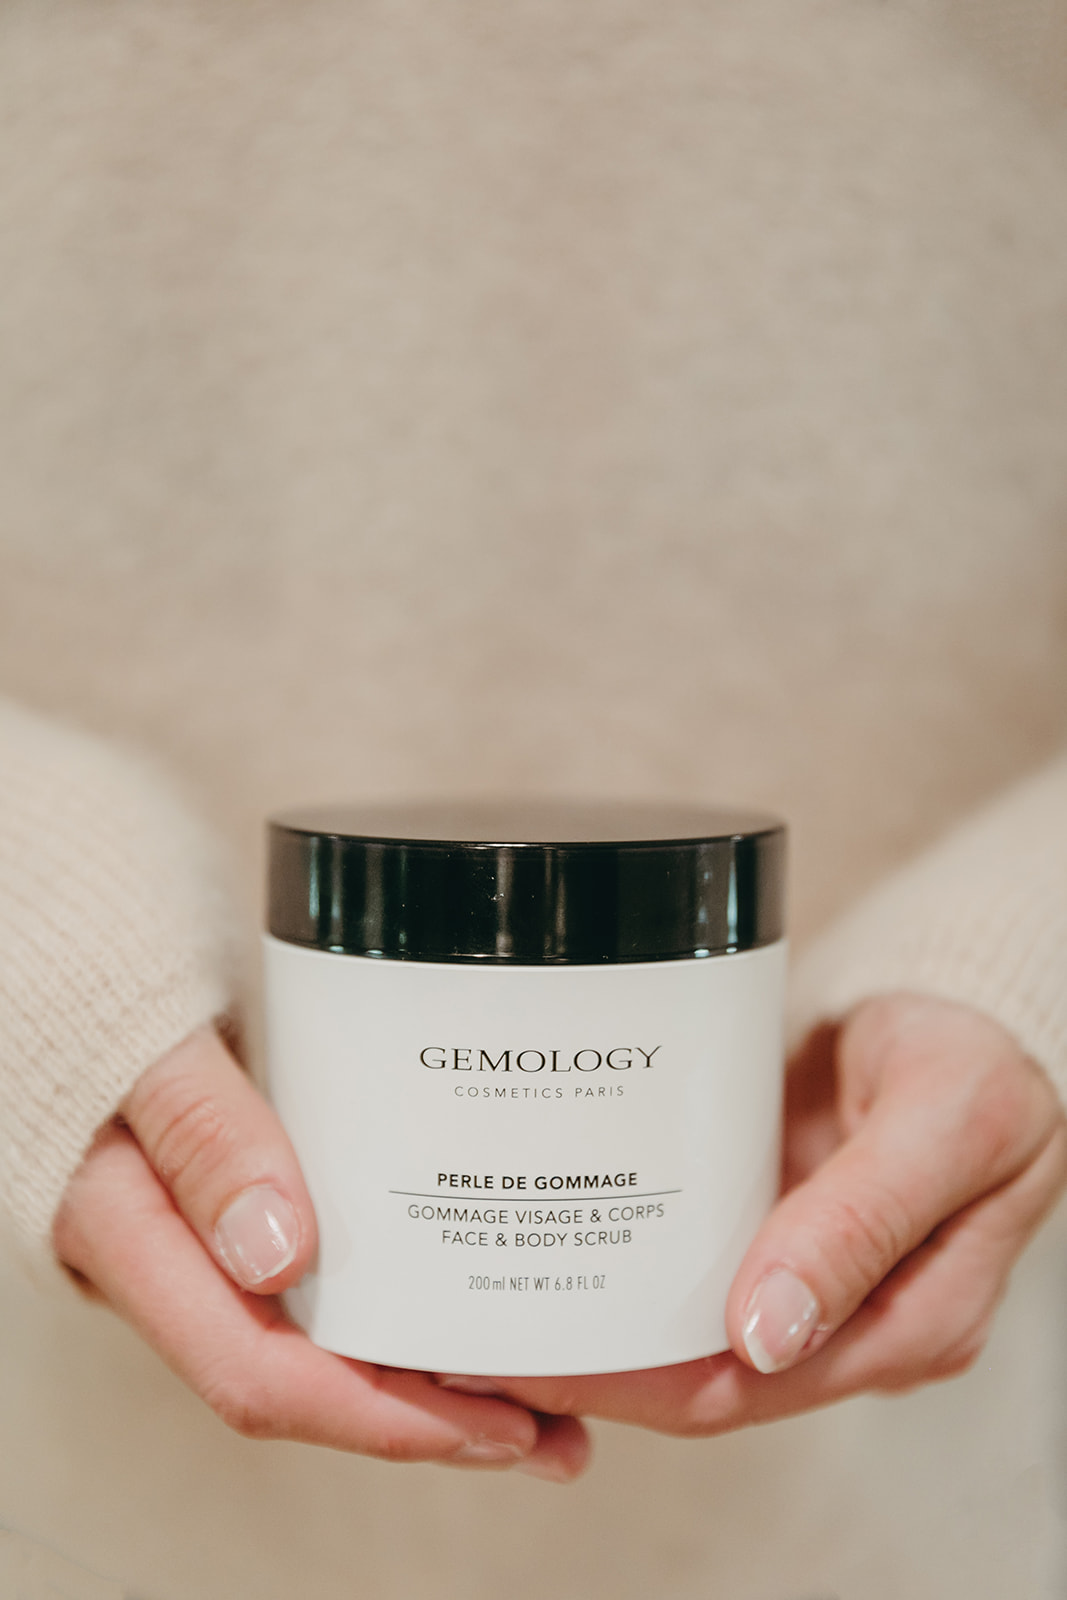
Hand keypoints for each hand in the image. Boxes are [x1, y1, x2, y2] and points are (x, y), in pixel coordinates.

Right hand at [53, 1027, 587, 1480]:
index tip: (483, 1424)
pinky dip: (399, 1315)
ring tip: (542, 1401)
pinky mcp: (240, 1218)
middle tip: (551, 1432)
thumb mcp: (152, 1047)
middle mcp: (168, 1270)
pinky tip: (467, 1313)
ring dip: (426, 1383)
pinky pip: (322, 1291)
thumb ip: (204, 1132)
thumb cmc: (110, 996)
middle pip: (303, 1382)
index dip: (373, 1414)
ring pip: (318, 1347)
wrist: (76, 971)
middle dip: (427, 1422)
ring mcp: (204, 1250)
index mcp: (128, 1240)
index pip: (254, 1370)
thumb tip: (276, 1253)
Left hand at [436, 995, 1066, 1434]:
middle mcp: (847, 1319)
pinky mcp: (768, 1226)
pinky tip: (557, 1239)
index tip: (535, 1360)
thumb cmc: (974, 1059)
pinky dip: (621, 1264)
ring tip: (491, 1295)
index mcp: (907, 1321)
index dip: (630, 1387)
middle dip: (588, 1367)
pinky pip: (684, 1265)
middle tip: (477, 1335)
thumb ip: (863, 1221)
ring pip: (681, 1332)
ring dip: (595, 1324)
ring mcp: (804, 1276)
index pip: (741, 1389)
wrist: (962, 1006)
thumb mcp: (945, 1120)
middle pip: (697, 1378)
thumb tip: (766, 1333)